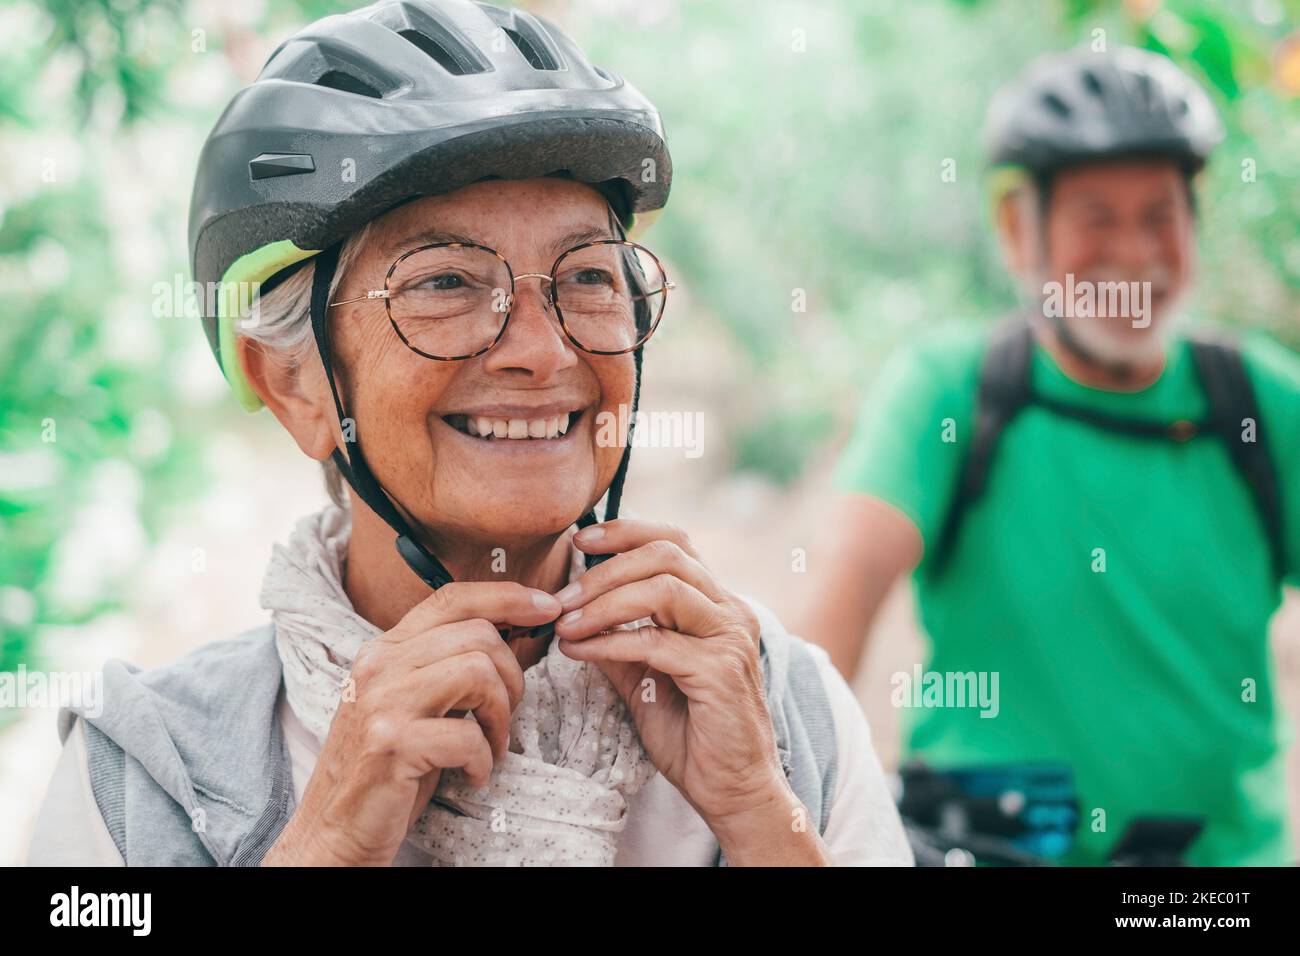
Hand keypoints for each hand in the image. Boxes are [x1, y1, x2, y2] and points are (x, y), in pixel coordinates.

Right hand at [263, 582, 560, 865]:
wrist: (335, 831)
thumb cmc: (389, 768)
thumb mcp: (414, 702)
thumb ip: (446, 664)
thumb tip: (512, 631)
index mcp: (385, 649)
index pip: (452, 597)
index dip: (507, 596)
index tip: (547, 608)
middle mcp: (378, 665)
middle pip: (479, 635)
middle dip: (512, 677)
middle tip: (504, 718)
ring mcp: (381, 702)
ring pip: (478, 673)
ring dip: (501, 716)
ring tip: (491, 745)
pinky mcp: (390, 743)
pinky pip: (468, 735)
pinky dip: (484, 759)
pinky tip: (473, 774)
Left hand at [554, 520, 819, 860]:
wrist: (733, 792)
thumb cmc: (694, 738)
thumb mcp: (644, 681)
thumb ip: (619, 644)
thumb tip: (573, 616)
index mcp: (717, 605)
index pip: (675, 542)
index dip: (627, 532)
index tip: (581, 541)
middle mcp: (730, 612)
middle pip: (667, 554)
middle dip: (606, 568)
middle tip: (563, 596)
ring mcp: (730, 639)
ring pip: (664, 589)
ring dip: (605, 602)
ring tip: (566, 623)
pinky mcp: (720, 671)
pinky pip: (656, 642)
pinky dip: (610, 642)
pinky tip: (579, 652)